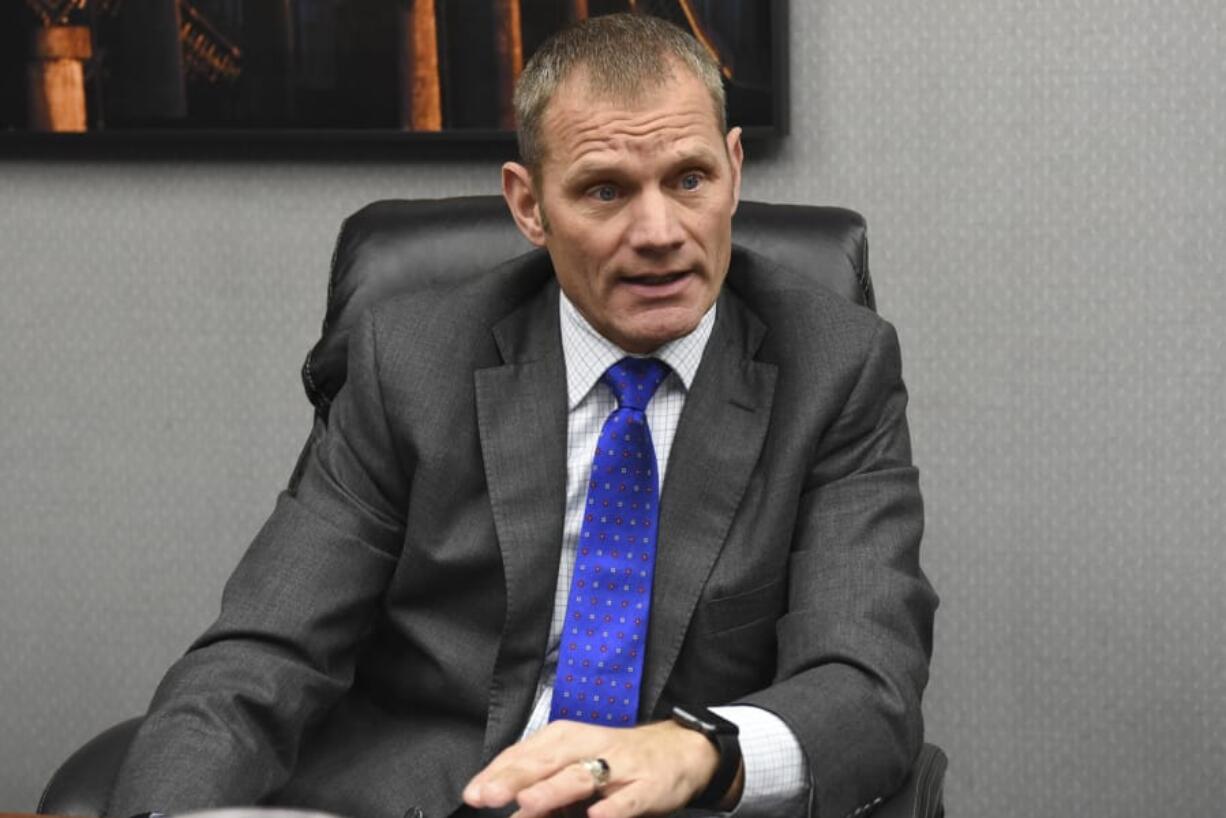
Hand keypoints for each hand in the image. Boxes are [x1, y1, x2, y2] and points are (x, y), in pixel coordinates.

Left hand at [462, 719, 726, 817]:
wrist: (680, 751)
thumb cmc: (619, 760)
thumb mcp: (577, 766)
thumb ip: (542, 788)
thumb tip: (509, 811)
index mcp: (567, 739)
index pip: (526, 753)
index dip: (499, 772)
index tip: (473, 793)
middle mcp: (590, 746)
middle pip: (548, 761)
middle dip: (516, 778)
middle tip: (488, 795)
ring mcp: (620, 766)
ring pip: (583, 776)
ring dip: (554, 789)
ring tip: (529, 802)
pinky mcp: (648, 785)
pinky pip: (629, 799)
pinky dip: (613, 807)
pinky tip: (597, 816)